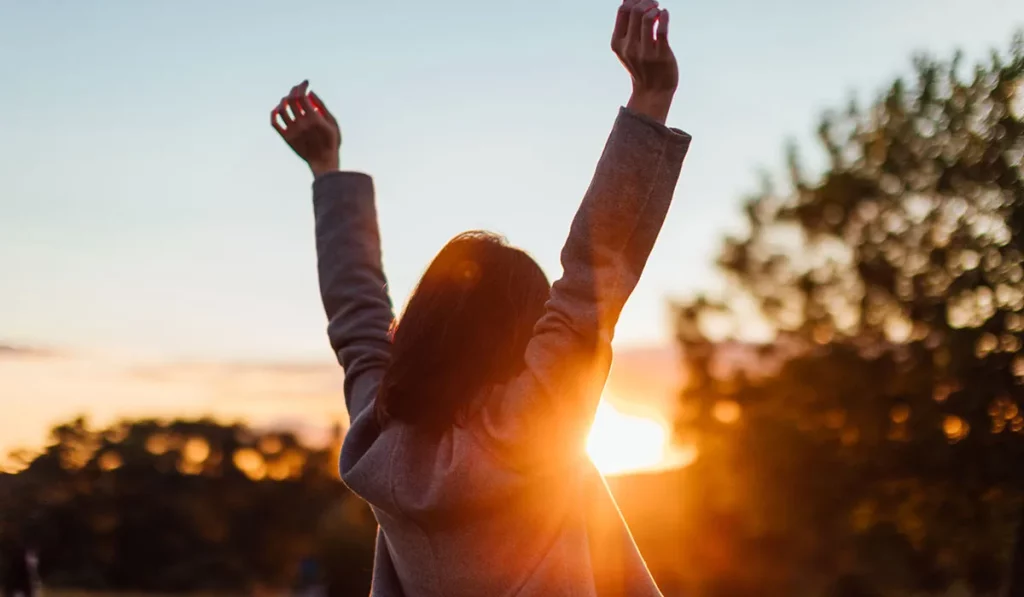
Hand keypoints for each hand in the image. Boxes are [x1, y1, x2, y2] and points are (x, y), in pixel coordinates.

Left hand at [271, 80, 340, 176]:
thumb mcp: (333, 123)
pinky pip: (274, 122)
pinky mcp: (286, 138)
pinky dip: (274, 113)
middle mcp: (301, 124)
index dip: (302, 86)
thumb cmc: (331, 142)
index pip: (301, 96)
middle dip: (293, 90)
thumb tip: (310, 93)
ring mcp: (292, 131)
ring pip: (281, 109)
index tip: (305, 83)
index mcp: (313, 119)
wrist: (323, 162)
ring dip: (284, 100)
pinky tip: (278, 109)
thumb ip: (322, 107)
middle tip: (297, 88)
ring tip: (289, 100)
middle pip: (290, 100)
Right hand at [611, 0, 677, 123]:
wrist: (652, 91)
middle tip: (654, 4)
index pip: (623, 11)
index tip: (642, 0)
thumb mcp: (627, 47)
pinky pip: (663, 30)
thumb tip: (628, 0)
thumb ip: (626, 27)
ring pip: (648, 18)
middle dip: (646, 1)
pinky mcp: (661, 55)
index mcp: (618, 43)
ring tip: (659, 10)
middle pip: (635, 11)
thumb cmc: (641, 65)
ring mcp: (645, 52)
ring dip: (655, 8)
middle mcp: (629, 48)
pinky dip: (664, 16)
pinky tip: (665, 14)